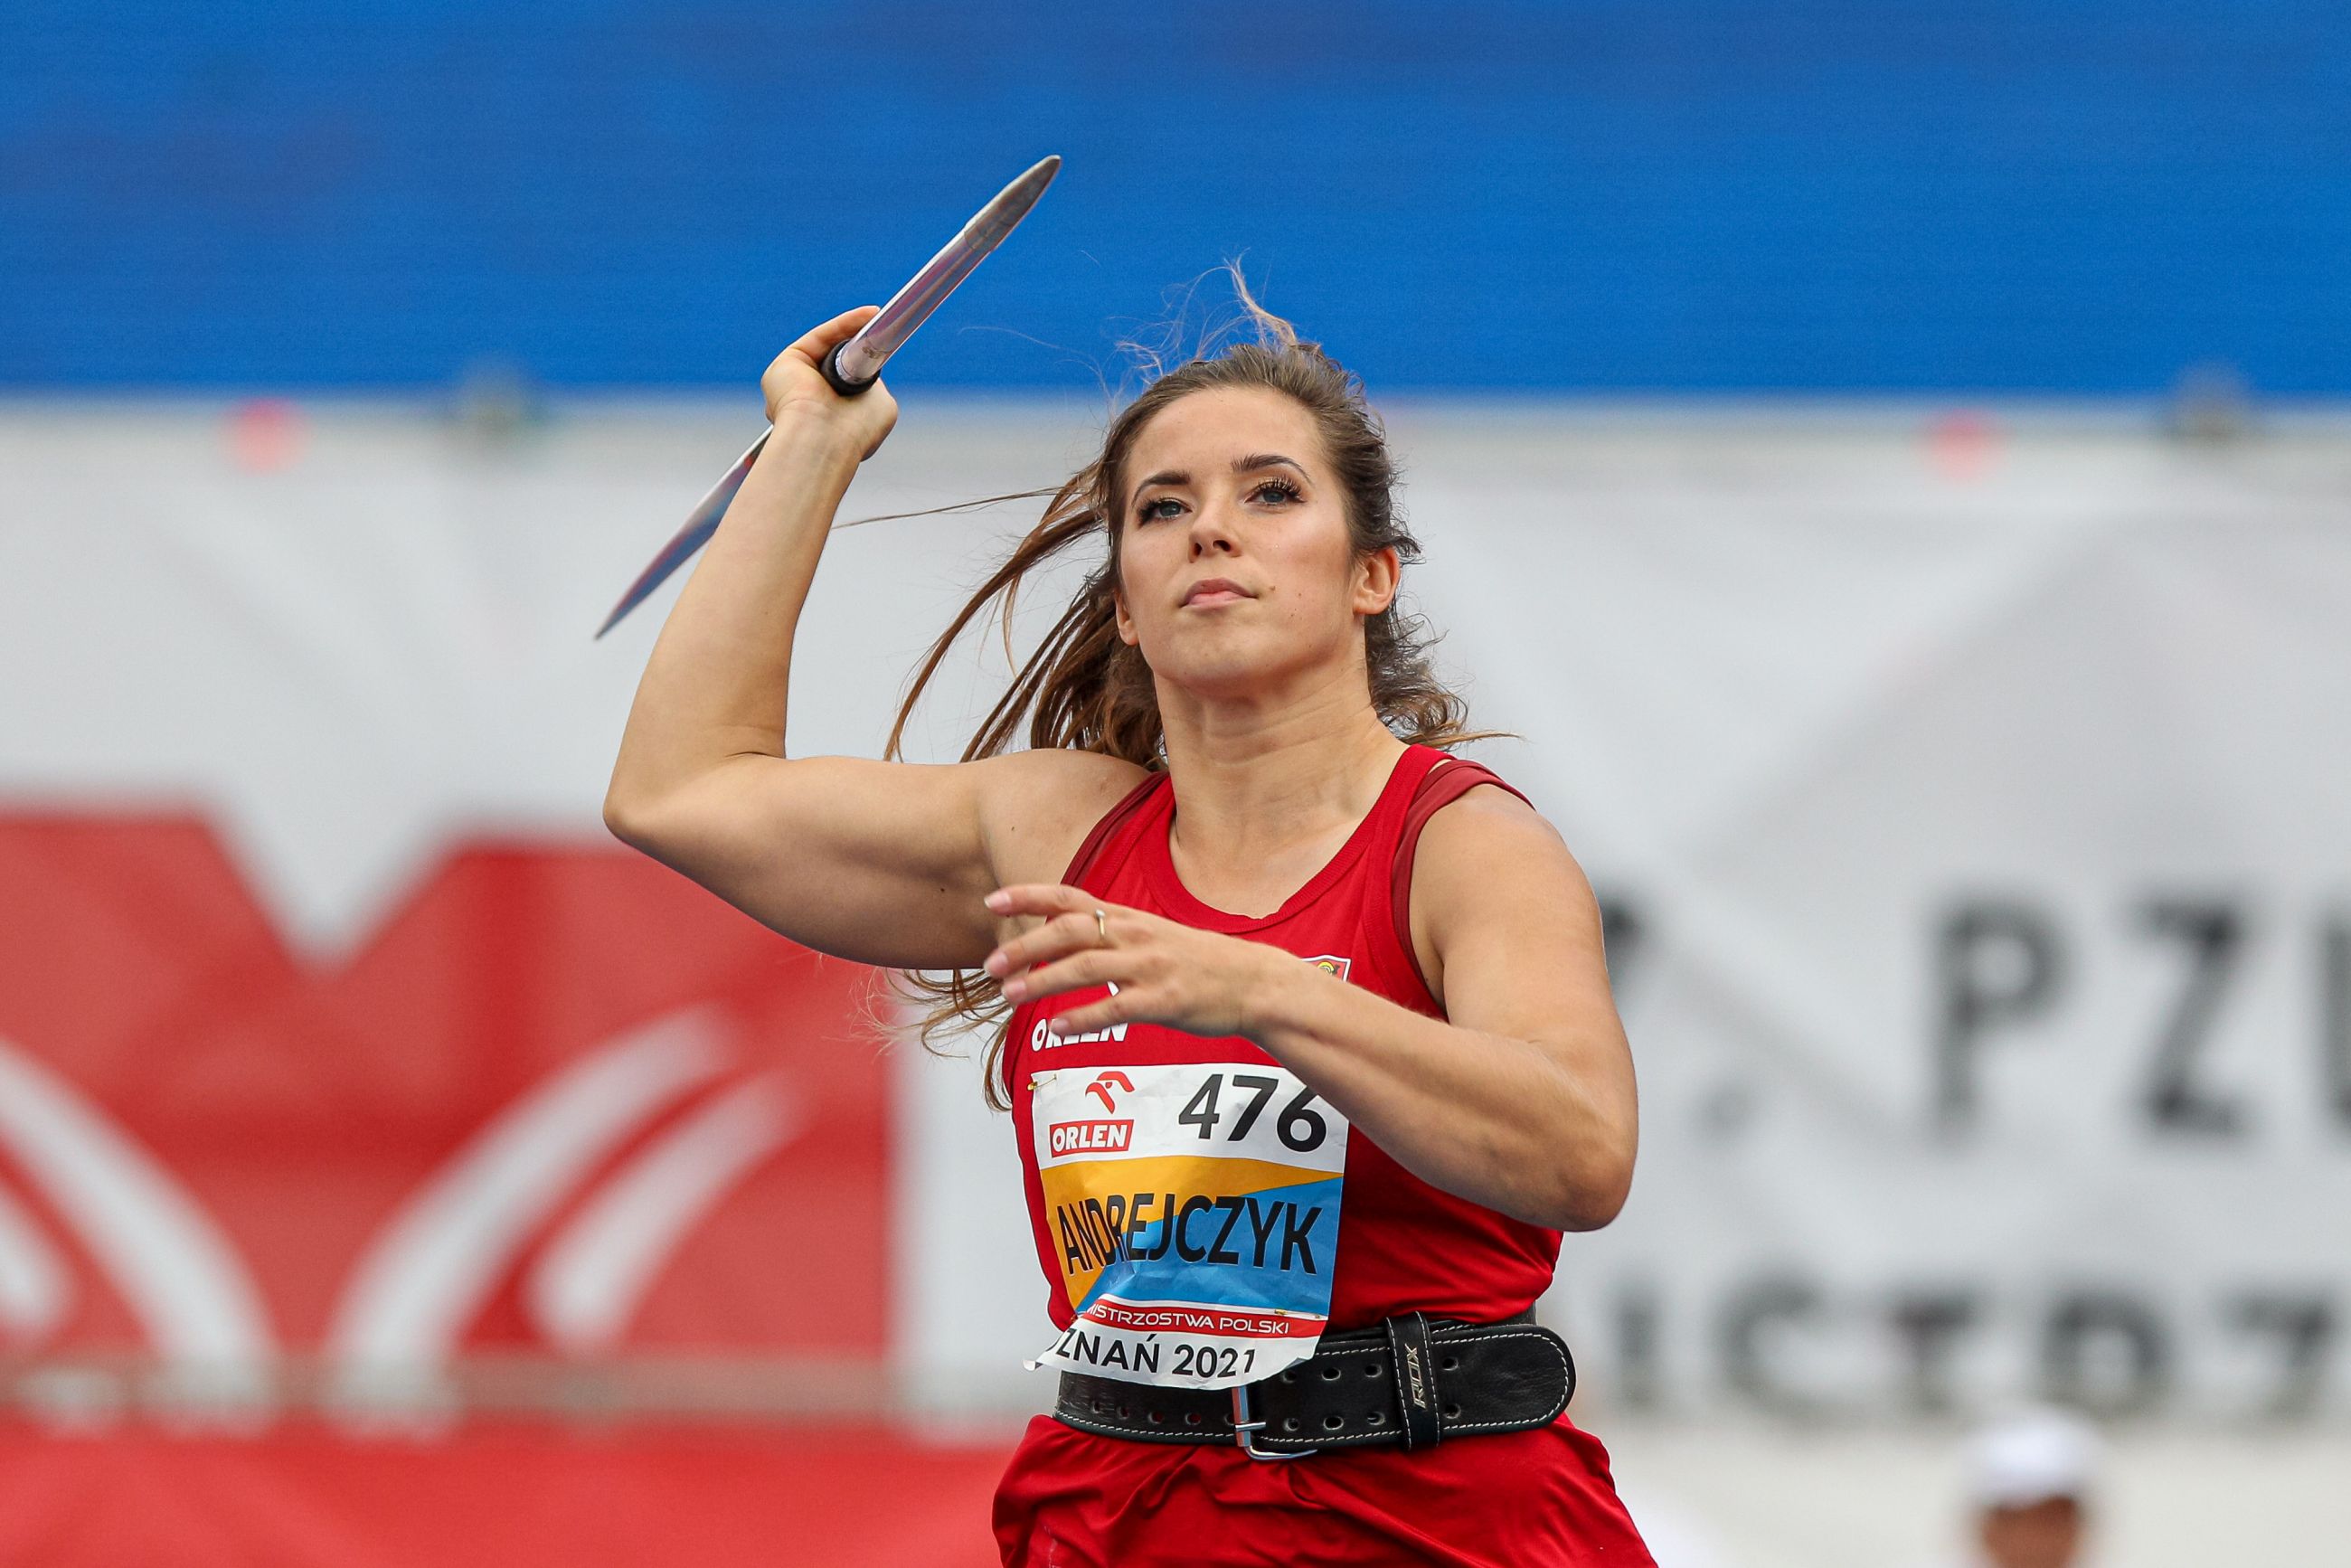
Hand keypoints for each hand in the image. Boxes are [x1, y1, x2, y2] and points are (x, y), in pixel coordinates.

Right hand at [760, 305, 899, 460]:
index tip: (886, 347)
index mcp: (832, 414)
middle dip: (859, 346)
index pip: (850, 381)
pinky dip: (846, 324)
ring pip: (829, 345)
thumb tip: (870, 364)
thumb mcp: (879, 405)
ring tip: (880, 319)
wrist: (824, 438)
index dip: (865, 365)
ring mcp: (796, 380)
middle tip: (884, 330)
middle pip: (836, 361)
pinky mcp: (787, 363)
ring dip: (856, 331)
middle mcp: (810, 398)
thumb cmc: (854, 431)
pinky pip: (822, 336)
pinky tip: (871, 314)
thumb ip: (874, 383)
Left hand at [982, 884, 1300, 1040]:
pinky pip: (1115, 1009)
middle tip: (990, 965)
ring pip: (1085, 969)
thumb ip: (1110, 933)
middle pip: (1069, 932)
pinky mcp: (1165, 1001)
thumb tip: (1061, 934)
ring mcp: (1150, 968)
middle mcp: (1135, 936)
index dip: (1029, 896)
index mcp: (1129, 919)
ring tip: (1010, 997)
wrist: (1253, 983)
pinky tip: (1056, 1029)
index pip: (1070, 898)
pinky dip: (1081, 1020)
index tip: (992, 899)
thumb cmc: (1197, 963)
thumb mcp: (1152, 935)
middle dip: (1025, 946)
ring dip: (1042, 982)